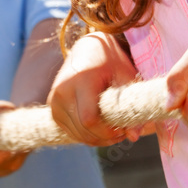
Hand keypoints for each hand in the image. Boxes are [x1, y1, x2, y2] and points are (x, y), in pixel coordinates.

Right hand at [47, 31, 140, 146]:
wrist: (87, 49)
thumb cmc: (110, 62)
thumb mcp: (125, 77)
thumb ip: (131, 106)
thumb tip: (134, 137)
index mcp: (80, 80)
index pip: (89, 119)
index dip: (107, 131)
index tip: (123, 129)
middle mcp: (62, 91)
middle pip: (83, 130)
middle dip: (105, 137)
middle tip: (122, 131)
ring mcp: (55, 101)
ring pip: (77, 135)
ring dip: (97, 138)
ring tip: (113, 128)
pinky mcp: (53, 109)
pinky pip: (71, 132)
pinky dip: (86, 134)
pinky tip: (100, 126)